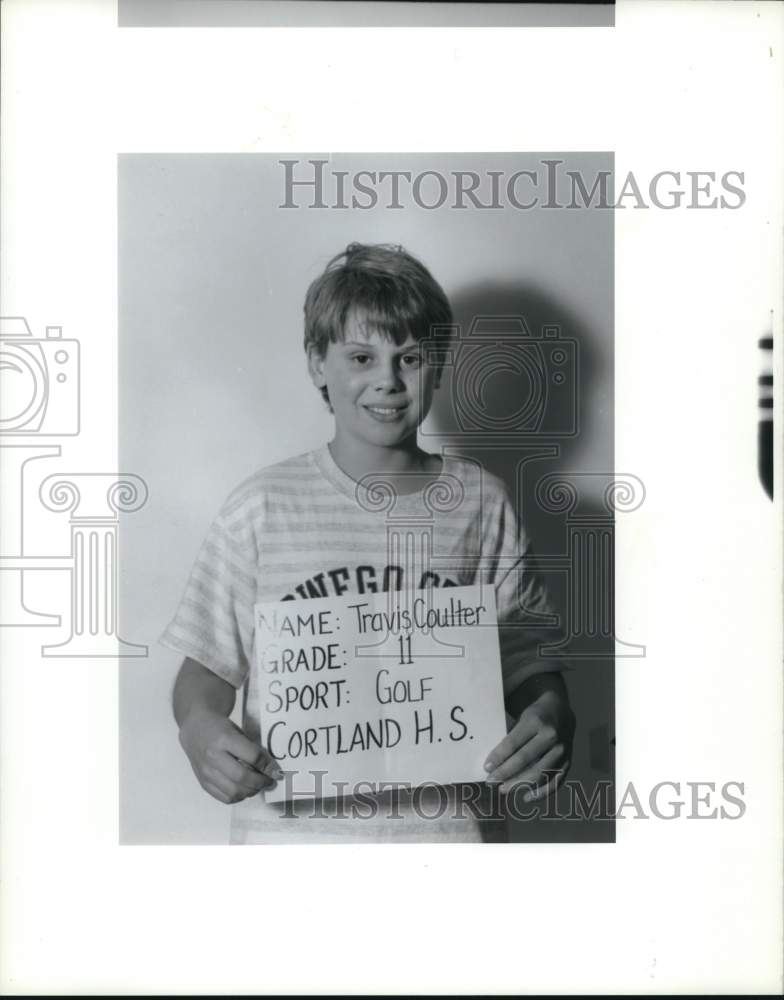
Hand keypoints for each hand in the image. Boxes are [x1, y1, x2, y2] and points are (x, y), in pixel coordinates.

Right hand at [178, 707, 282, 804]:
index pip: (252, 756)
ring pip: (233, 791)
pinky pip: (223, 797)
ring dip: (251, 792)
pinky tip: (244, 790)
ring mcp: (206, 771)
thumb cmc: (220, 727)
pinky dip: (238, 797)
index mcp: (224, 739)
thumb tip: (270, 768)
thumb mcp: (237, 730)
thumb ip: (250, 748)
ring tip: (258, 786)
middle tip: (269, 781)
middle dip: (261, 782)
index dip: (267, 766)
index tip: (277, 771)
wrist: (195, 728)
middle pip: (243, 777)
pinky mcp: (203, 782)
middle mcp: (213, 756)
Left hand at [483, 674, 574, 800]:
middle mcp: (551, 735)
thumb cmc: (535, 714)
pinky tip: (526, 797)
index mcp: (535, 721)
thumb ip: (512, 736)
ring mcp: (562, 750)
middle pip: (525, 759)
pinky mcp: (569, 761)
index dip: (498, 757)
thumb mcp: (522, 717)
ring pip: (539, 773)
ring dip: (519, 784)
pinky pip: (556, 781)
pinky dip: (541, 792)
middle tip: (490, 782)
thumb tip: (494, 761)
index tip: (486, 768)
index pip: (513, 743)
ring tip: (503, 789)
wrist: (562, 709)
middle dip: (505, 773)